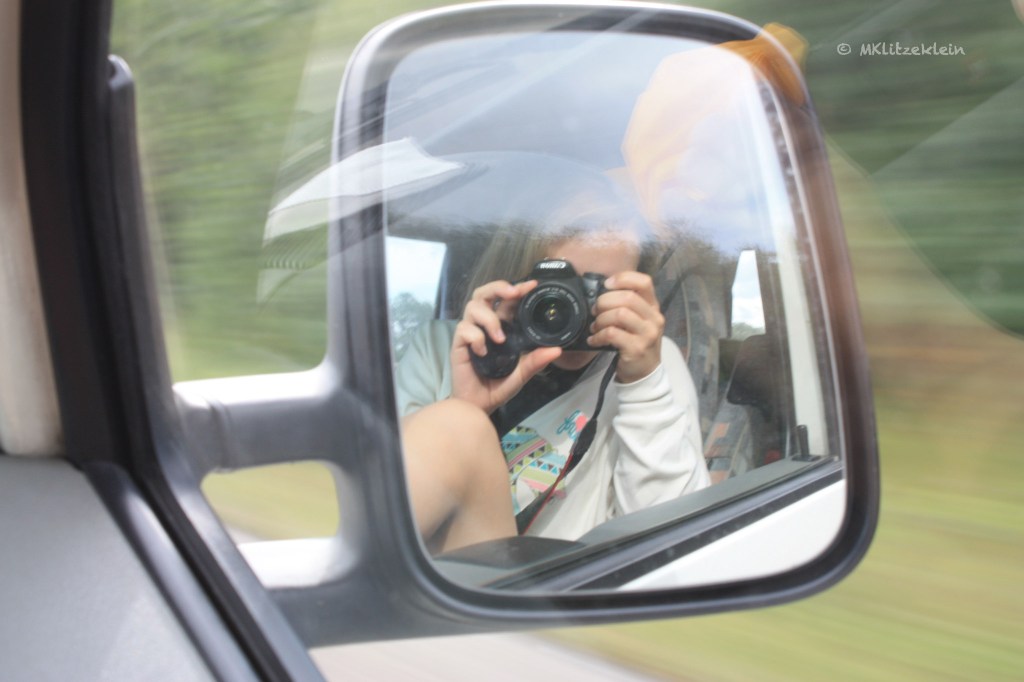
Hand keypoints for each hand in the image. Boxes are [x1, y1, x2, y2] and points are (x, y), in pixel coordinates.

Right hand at [451, 279, 561, 412]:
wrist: (480, 404)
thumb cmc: (499, 386)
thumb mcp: (522, 373)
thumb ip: (536, 361)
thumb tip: (557, 350)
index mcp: (501, 326)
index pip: (507, 301)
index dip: (517, 289)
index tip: (532, 285)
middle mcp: (485, 325)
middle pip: (484, 293)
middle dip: (498, 287)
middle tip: (513, 293)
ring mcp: (471, 333)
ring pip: (473, 306)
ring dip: (489, 318)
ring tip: (499, 338)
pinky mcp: (458, 344)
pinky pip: (464, 329)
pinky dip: (476, 338)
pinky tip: (482, 353)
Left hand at [587, 271, 663, 382]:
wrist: (644, 372)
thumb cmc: (636, 342)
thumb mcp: (638, 321)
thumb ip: (627, 305)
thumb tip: (602, 292)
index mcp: (653, 306)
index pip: (644, 282)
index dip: (623, 278)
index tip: (607, 284)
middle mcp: (654, 318)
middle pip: (627, 297)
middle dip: (604, 302)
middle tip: (595, 311)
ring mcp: (647, 334)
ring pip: (619, 314)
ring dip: (601, 319)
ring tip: (595, 327)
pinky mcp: (636, 348)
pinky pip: (612, 334)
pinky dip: (598, 335)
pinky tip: (594, 340)